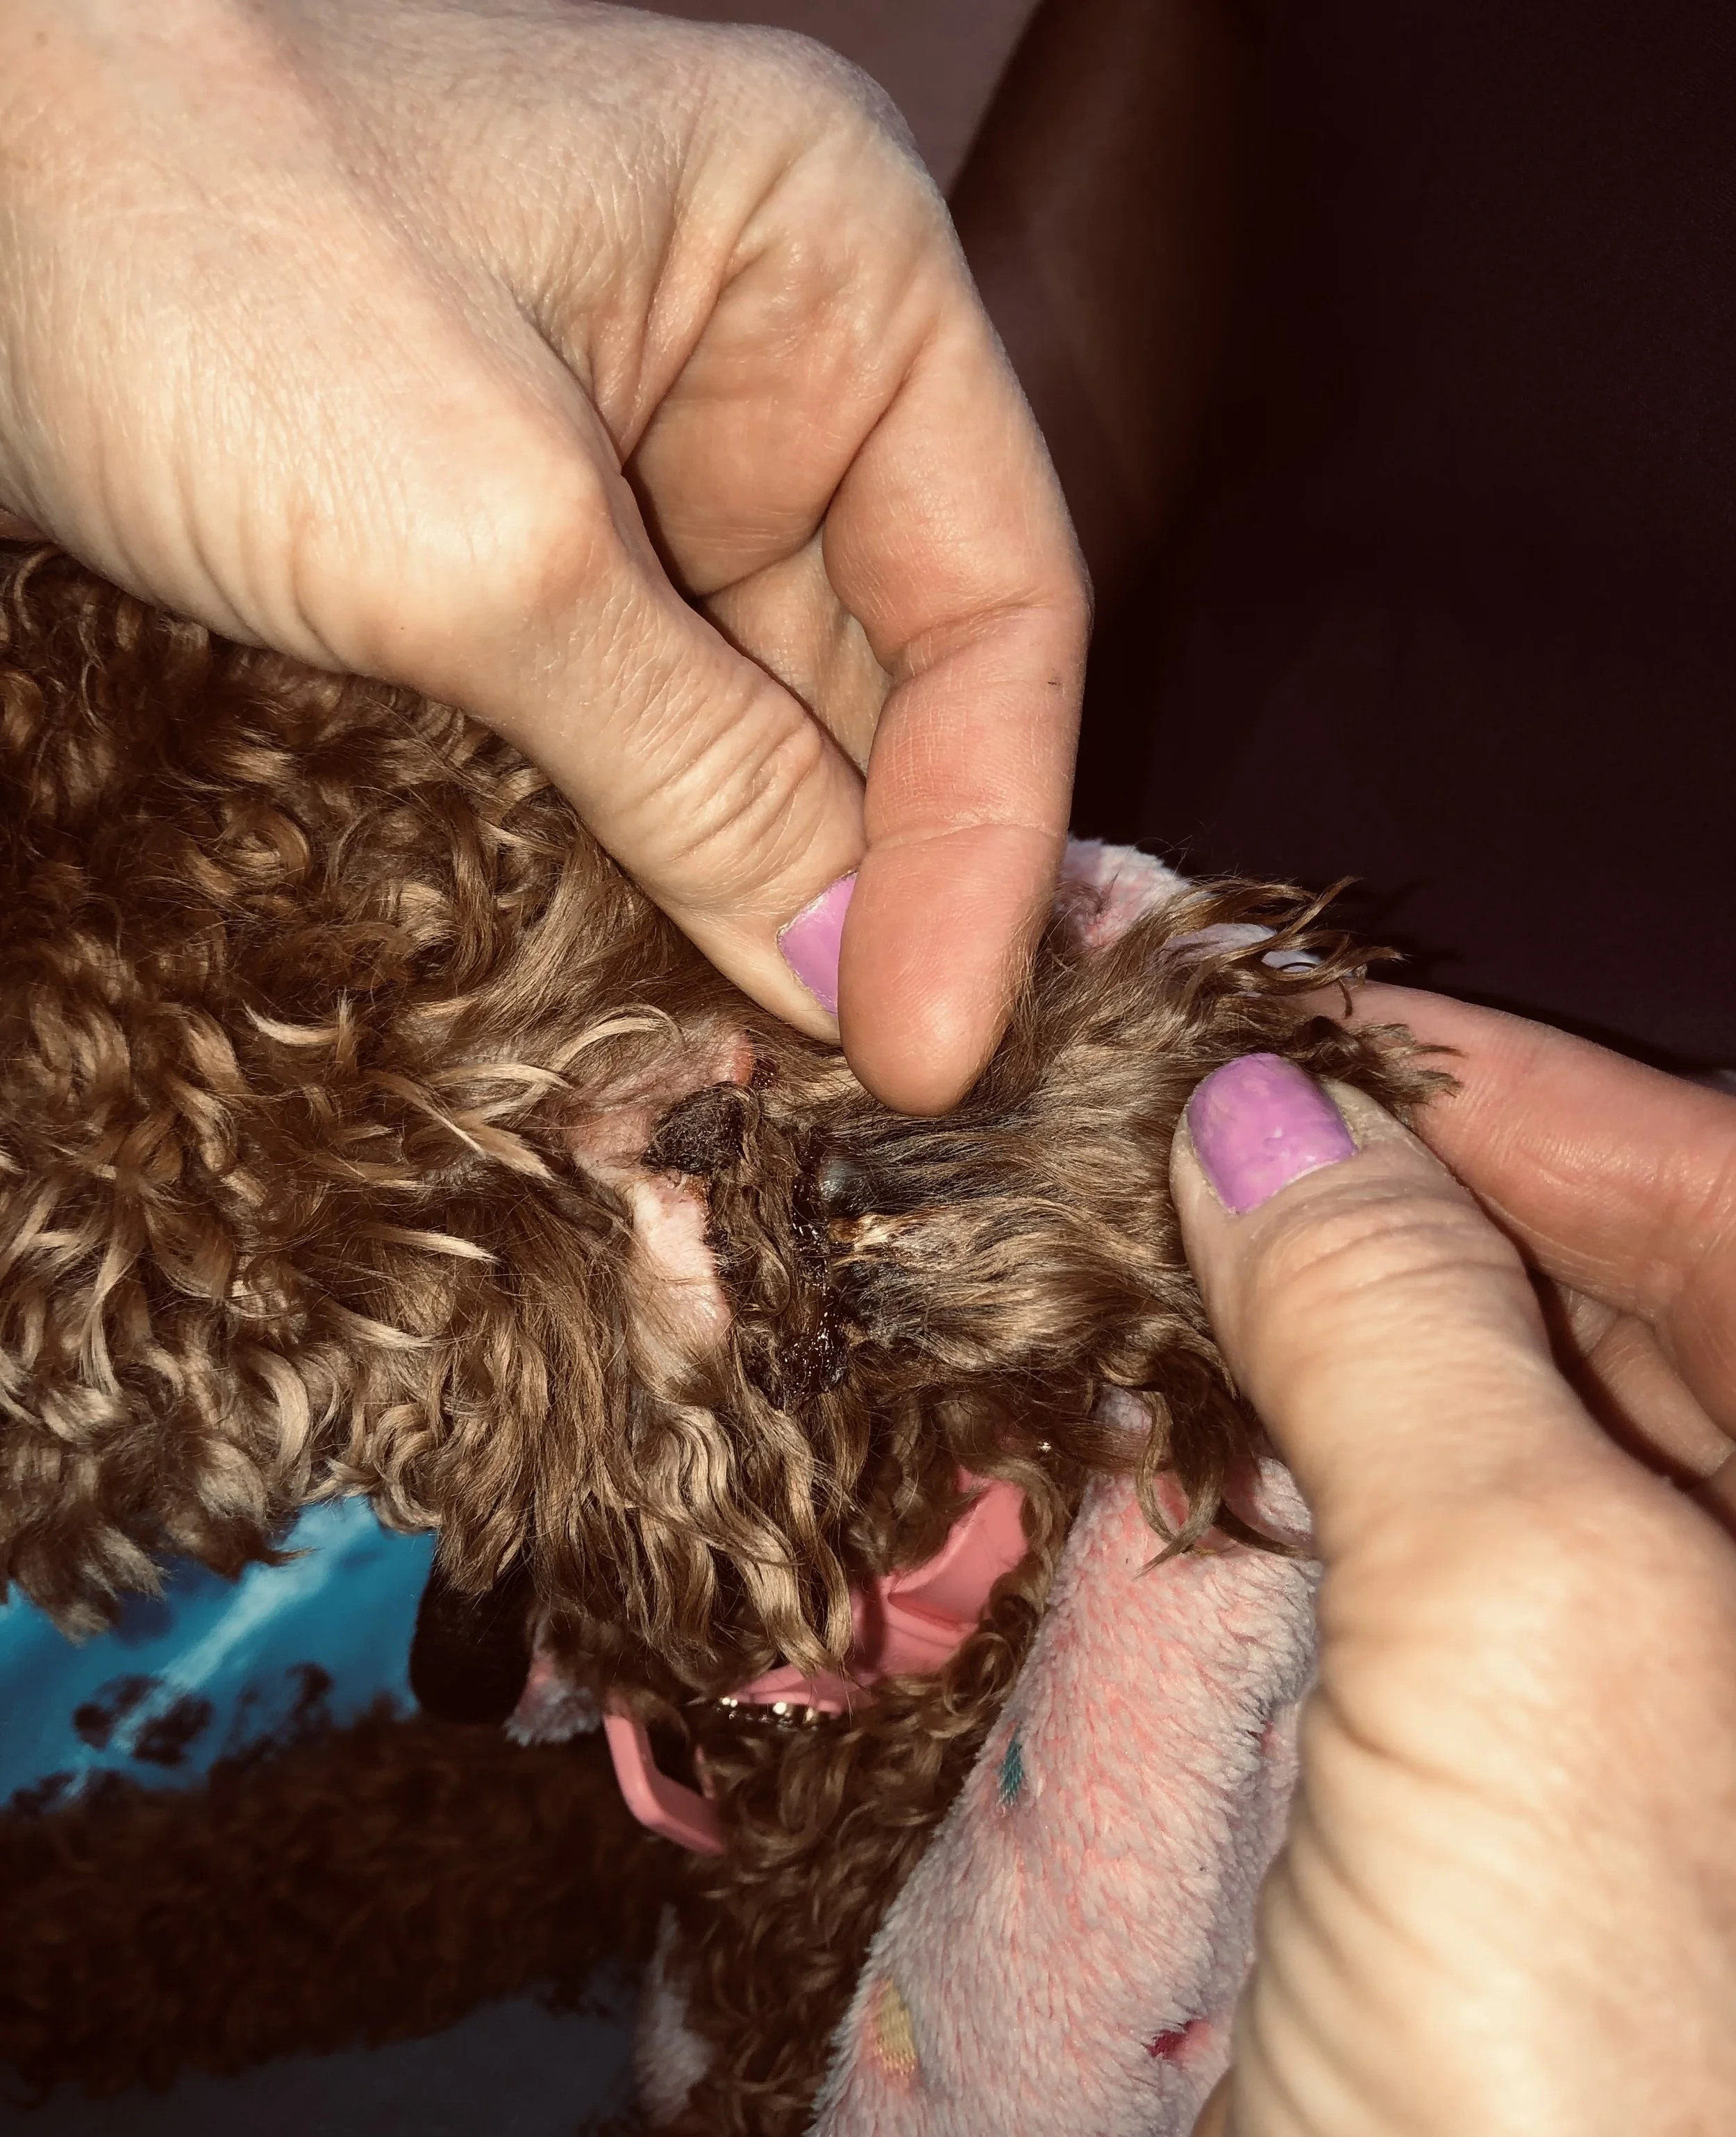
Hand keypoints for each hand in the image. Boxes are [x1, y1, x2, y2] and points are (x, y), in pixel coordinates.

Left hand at [0, 0, 1086, 1111]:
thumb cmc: (178, 237)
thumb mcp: (481, 539)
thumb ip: (698, 767)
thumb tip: (843, 981)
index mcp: (831, 268)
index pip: (998, 600)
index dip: (986, 844)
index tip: (933, 1048)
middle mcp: (766, 365)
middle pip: (896, 685)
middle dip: (875, 896)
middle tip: (865, 1109)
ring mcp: (642, 462)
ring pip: (765, 731)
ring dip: (762, 907)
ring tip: (767, 1087)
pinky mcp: (521, 552)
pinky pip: (639, 738)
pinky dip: (649, 867)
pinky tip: (655, 997)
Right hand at [1158, 1052, 1735, 2136]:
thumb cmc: (1593, 2065)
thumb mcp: (1521, 1624)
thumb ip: (1402, 1326)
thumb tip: (1253, 1115)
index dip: (1538, 1097)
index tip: (1318, 1014)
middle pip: (1633, 1305)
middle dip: (1426, 1189)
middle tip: (1211, 1092)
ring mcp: (1662, 1700)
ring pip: (1516, 1414)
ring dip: (1352, 1305)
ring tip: (1179, 1203)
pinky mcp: (1525, 1781)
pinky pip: (1432, 1536)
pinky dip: (1318, 1440)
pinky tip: (1205, 1375)